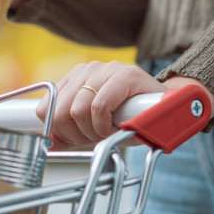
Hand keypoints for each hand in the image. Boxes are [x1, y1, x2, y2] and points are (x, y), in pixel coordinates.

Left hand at [35, 61, 213, 150]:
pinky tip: (117, 127)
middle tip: (97, 138)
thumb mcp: (93, 126)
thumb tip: (48, 144)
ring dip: (94, 132)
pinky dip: (105, 125)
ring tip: (110, 132)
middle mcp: (86, 70)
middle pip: (60, 112)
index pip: (45, 108)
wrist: (168, 108)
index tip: (78, 140)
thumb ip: (69, 132)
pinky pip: (99, 106)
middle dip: (77, 135)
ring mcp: (105, 69)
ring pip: (78, 111)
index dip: (59, 132)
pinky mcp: (125, 74)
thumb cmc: (128, 118)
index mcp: (74, 79)